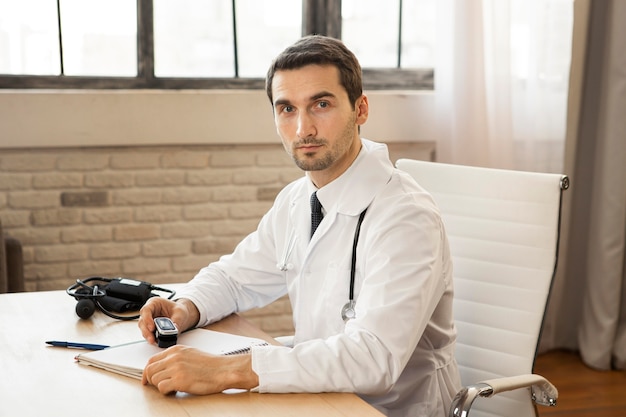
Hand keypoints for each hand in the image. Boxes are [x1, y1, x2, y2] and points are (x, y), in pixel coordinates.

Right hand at [138, 297, 198, 344]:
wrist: (180, 315)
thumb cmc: (178, 310)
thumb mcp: (180, 312)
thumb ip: (177, 320)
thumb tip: (174, 329)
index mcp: (154, 303)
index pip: (146, 310)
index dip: (147, 319)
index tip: (152, 327)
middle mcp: (149, 312)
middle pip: (142, 321)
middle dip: (146, 331)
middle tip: (152, 338)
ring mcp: (148, 321)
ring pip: (144, 329)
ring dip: (148, 336)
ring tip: (154, 341)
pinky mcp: (150, 329)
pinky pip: (148, 334)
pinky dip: (152, 338)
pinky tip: (156, 341)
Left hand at [142, 345, 258, 394]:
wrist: (224, 370)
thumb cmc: (211, 365)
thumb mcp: (190, 354)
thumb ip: (176, 358)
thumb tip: (163, 367)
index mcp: (176, 350)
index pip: (152, 360)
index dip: (148, 371)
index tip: (148, 378)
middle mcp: (174, 357)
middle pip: (150, 370)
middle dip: (151, 380)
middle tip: (159, 385)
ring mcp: (176, 368)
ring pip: (154, 379)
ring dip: (160, 386)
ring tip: (172, 387)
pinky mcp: (179, 380)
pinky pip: (162, 388)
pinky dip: (166, 392)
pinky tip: (175, 390)